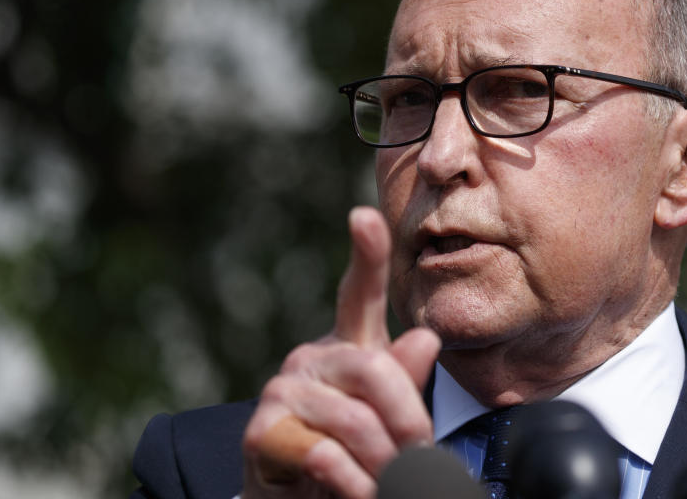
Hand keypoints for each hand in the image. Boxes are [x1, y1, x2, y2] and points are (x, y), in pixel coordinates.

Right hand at [241, 207, 441, 498]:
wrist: (297, 496)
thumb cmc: (353, 449)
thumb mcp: (388, 416)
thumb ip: (405, 380)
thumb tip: (425, 338)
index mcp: (349, 345)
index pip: (358, 293)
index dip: (365, 253)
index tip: (365, 215)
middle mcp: (311, 357)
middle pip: (375, 369)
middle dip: (409, 419)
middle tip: (421, 455)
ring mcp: (283, 390)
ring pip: (355, 420)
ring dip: (384, 462)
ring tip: (392, 482)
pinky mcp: (262, 431)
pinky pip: (324, 455)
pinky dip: (354, 483)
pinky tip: (359, 492)